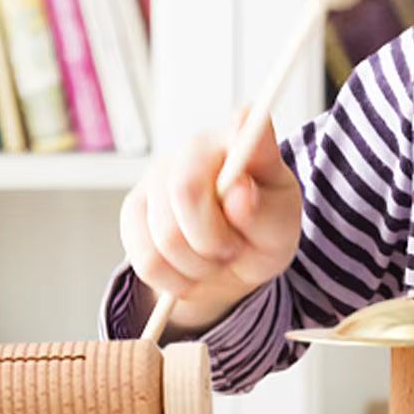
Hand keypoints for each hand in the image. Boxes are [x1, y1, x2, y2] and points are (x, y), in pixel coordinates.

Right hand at [119, 113, 301, 329]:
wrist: (231, 263)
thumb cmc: (260, 234)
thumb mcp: (279, 228)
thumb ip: (264, 211)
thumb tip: (241, 192)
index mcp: (239, 142)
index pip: (236, 134)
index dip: (239, 141)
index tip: (243, 175)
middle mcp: (194, 149)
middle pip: (186, 192)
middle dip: (214, 240)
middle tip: (232, 250)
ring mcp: (157, 176)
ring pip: (165, 237)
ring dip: (197, 266)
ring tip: (214, 259)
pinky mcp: (134, 210)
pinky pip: (147, 260)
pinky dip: (174, 279)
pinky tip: (190, 269)